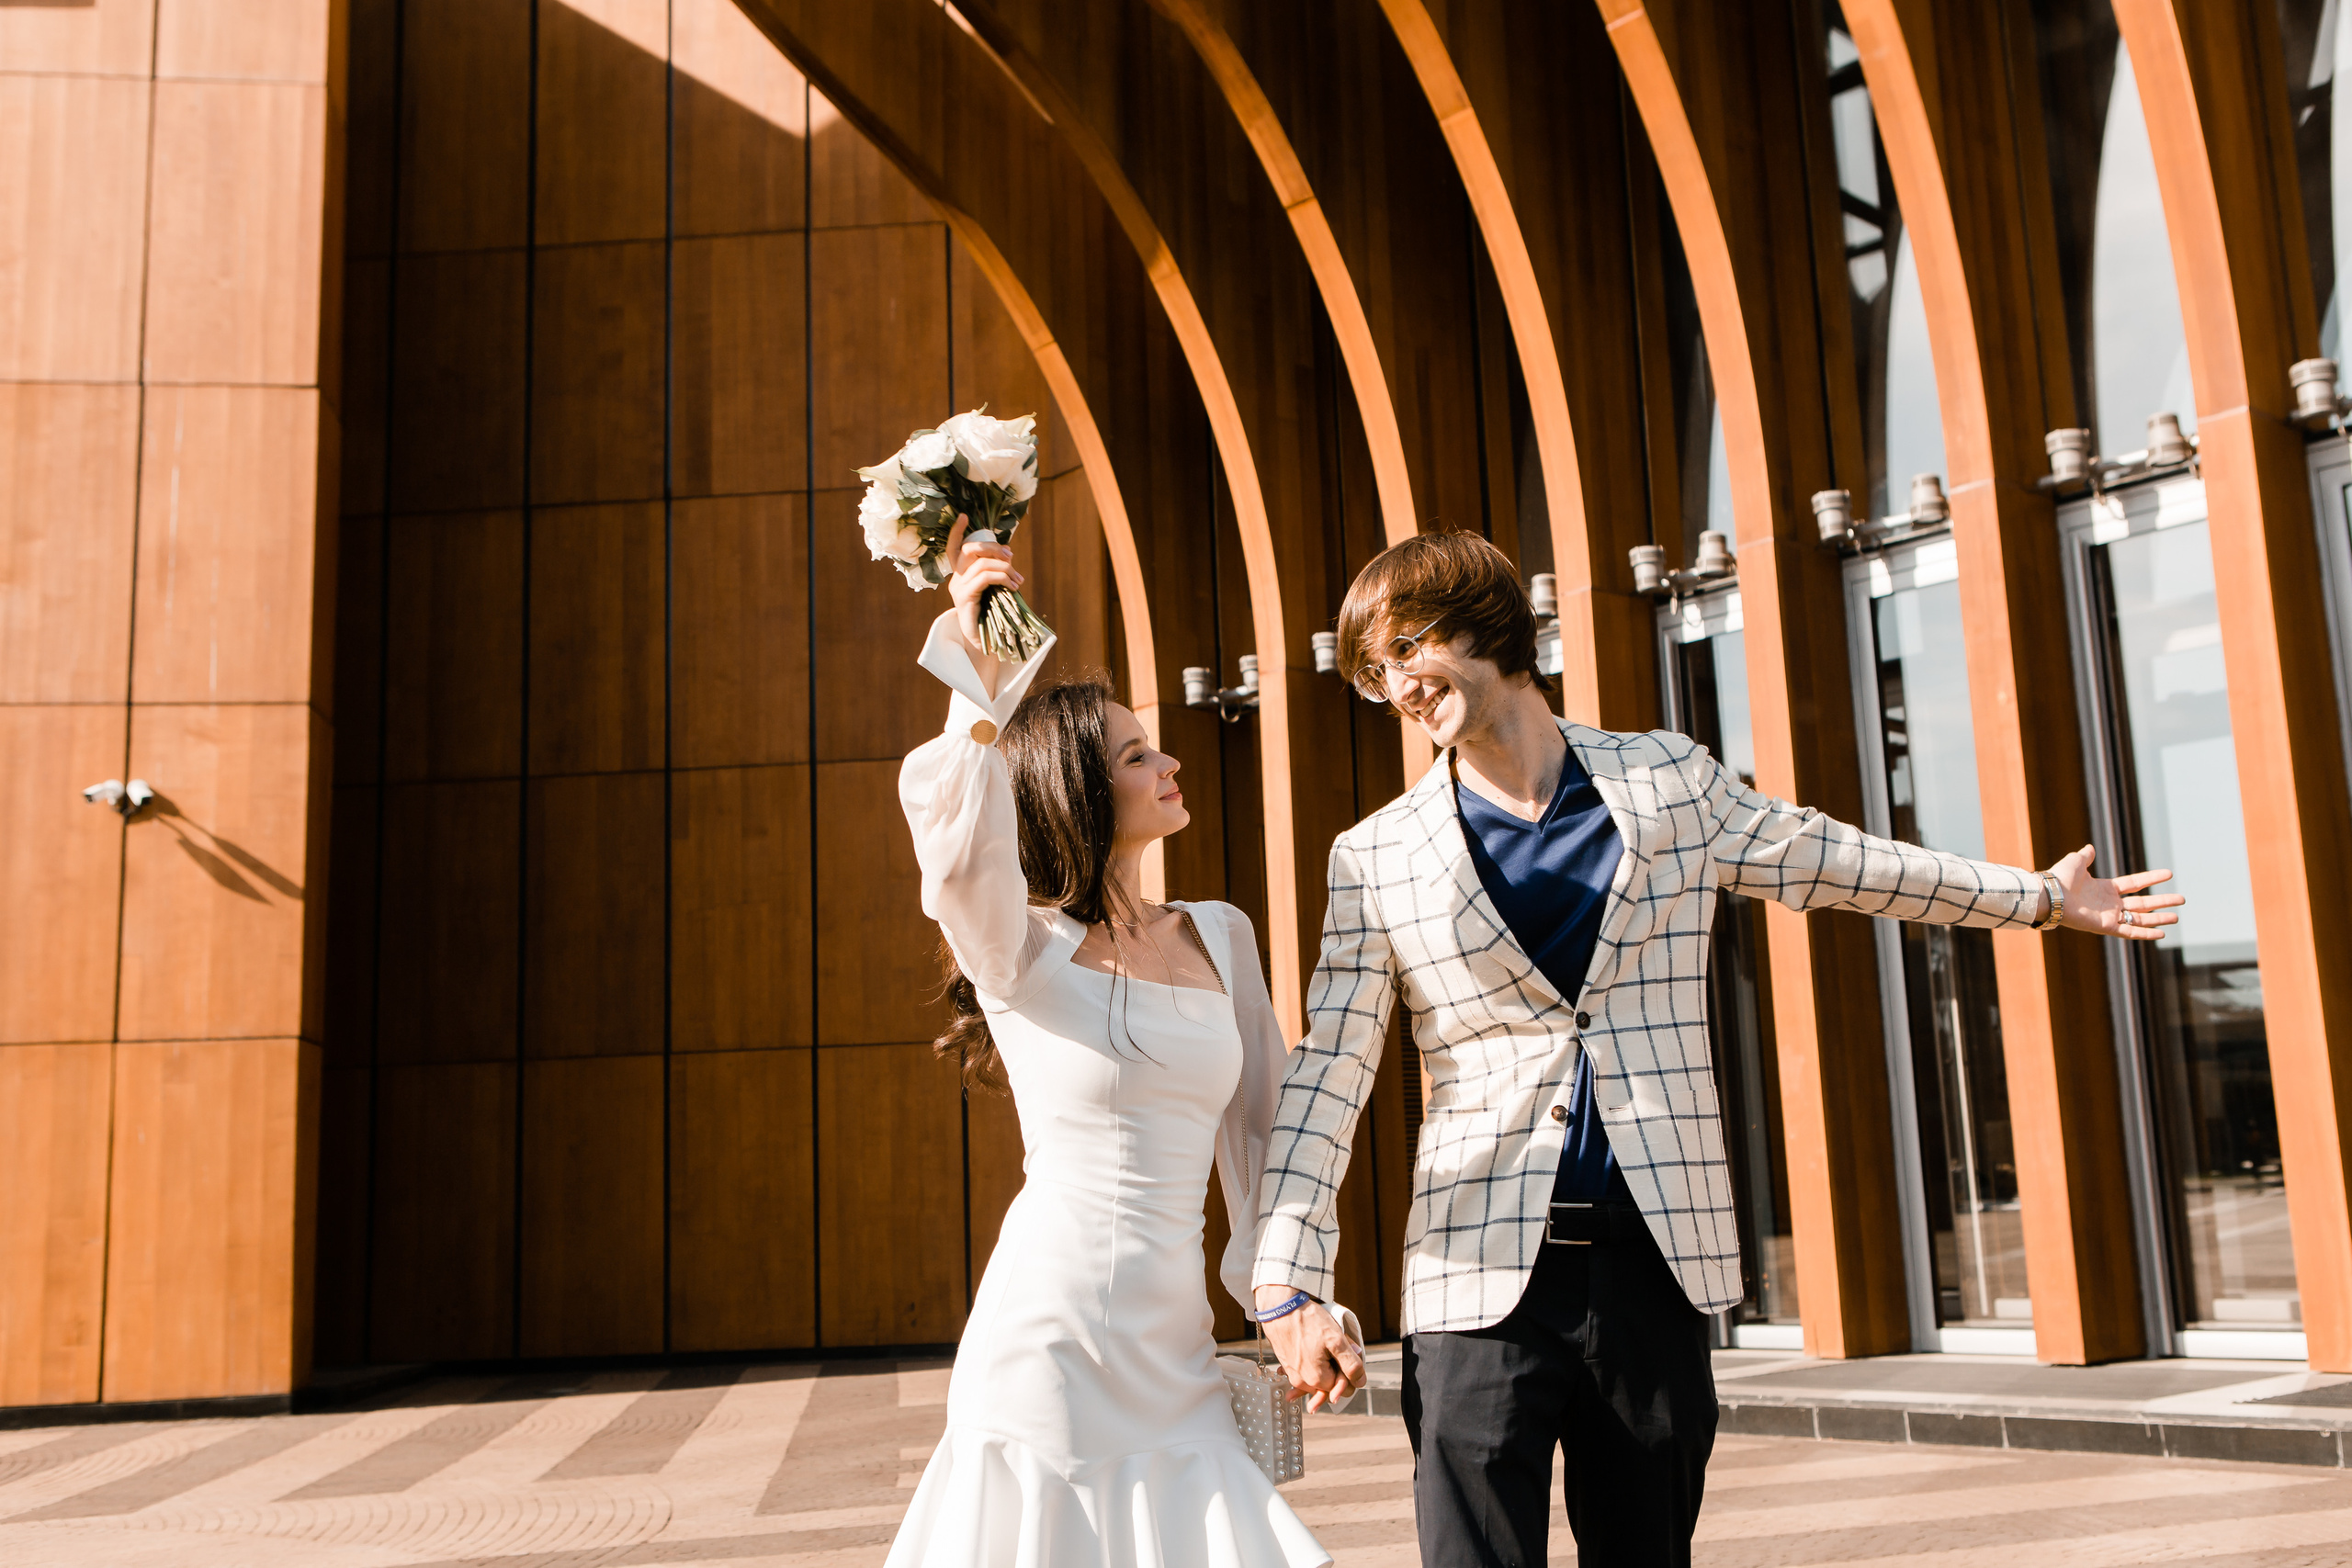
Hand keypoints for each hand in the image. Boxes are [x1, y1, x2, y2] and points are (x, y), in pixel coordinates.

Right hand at [945, 514, 1022, 669]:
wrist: (984, 643)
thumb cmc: (993, 616)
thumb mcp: (994, 589)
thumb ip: (996, 572)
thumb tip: (1008, 556)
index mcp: (962, 575)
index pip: (954, 549)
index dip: (956, 531)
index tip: (962, 516)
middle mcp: (956, 579)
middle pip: (970, 550)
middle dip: (993, 548)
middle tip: (1011, 557)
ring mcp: (959, 588)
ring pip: (981, 564)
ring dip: (1005, 569)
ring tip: (1018, 581)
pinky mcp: (965, 598)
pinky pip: (984, 578)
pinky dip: (1001, 578)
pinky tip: (1013, 586)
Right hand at [1253, 1286, 1364, 1413]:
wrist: (1280, 1308)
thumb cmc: (1307, 1321)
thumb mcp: (1336, 1340)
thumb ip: (1351, 1364)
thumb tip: (1360, 1381)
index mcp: (1317, 1380)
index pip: (1345, 1388)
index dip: (1350, 1371)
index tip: (1347, 1352)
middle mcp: (1303, 1382)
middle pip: (1331, 1384)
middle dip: (1337, 1367)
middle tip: (1335, 1346)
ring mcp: (1293, 1375)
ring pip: (1319, 1377)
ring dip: (1326, 1365)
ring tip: (1323, 1344)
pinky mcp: (1288, 1366)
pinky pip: (1306, 1372)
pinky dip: (1313, 1364)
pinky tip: (1313, 1350)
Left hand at [2050, 844, 2183, 939]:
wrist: (2050, 894)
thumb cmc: (2060, 878)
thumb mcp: (2076, 862)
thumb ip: (2085, 856)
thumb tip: (2090, 848)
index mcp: (2105, 888)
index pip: (2135, 883)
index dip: (2151, 878)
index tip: (2169, 874)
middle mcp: (2110, 903)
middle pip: (2143, 903)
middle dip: (2162, 901)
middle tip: (2182, 899)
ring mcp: (2109, 916)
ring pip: (2140, 918)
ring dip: (2159, 918)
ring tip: (2177, 916)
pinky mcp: (2106, 927)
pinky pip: (2130, 932)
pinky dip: (2146, 933)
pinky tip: (2162, 933)